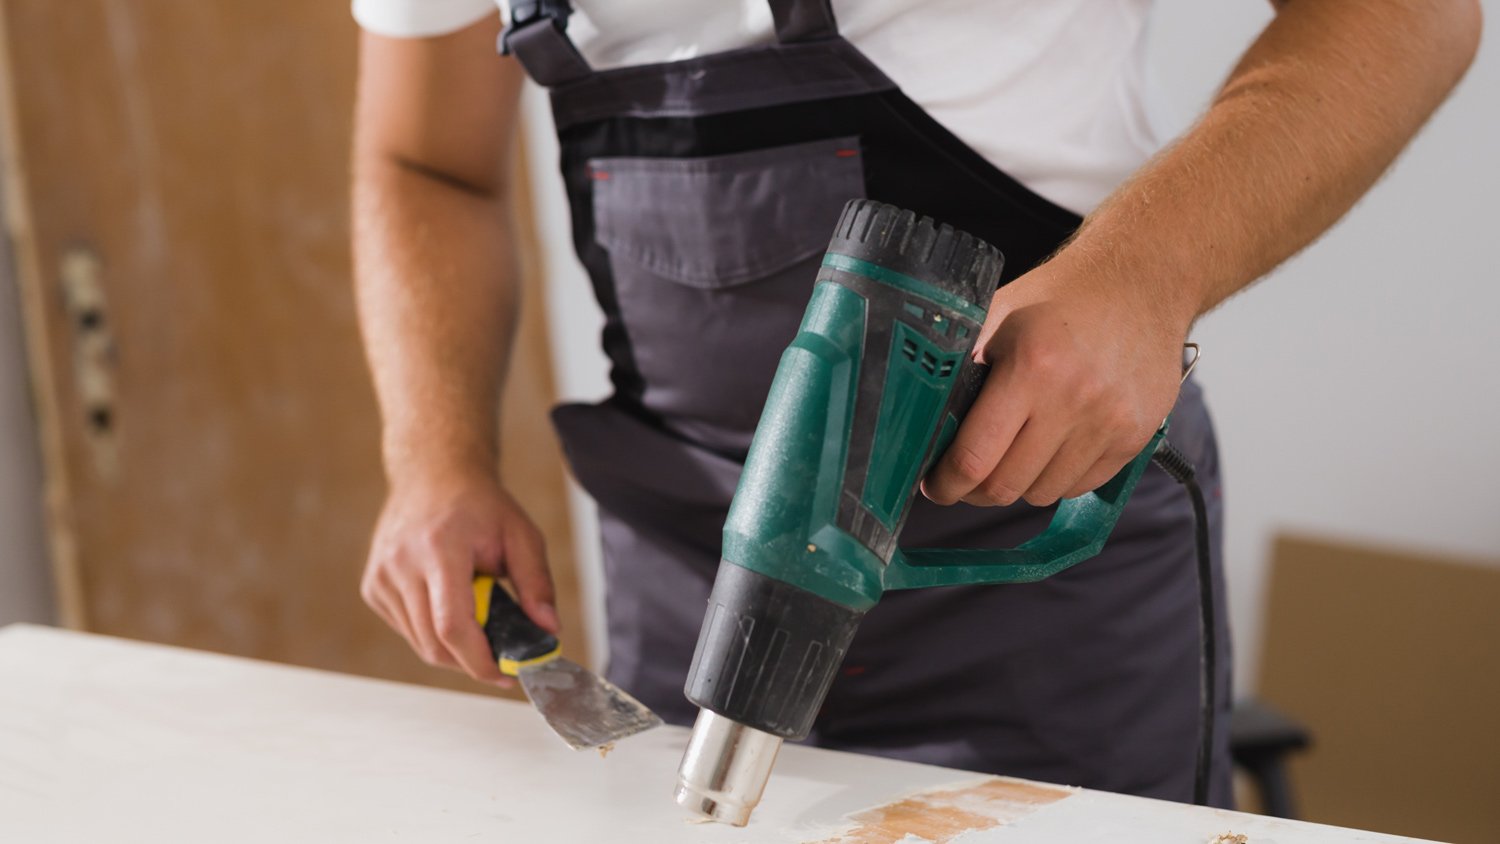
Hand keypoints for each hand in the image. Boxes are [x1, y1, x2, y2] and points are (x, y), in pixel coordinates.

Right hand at [361, 468, 555, 687]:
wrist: (432, 475)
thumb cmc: (480, 505)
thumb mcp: (522, 535)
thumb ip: (538, 584)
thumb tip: (549, 630)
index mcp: (439, 549)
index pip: (452, 625)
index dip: (479, 661)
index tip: (506, 675)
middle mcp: (401, 564)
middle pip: (434, 644)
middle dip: (471, 662)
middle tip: (502, 660)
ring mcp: (381, 577)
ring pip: (419, 643)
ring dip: (453, 649)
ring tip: (479, 621)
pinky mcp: (372, 587)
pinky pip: (406, 630)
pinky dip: (432, 633)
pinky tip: (450, 605)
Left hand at [922, 257, 1191, 506]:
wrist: (1140, 280)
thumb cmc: (1061, 296)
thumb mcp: (1000, 314)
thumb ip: (963, 362)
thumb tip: (923, 415)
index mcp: (1031, 367)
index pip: (974, 457)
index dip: (945, 483)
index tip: (934, 484)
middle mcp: (1074, 400)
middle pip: (1006, 486)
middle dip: (973, 492)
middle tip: (962, 479)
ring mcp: (1109, 423)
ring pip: (1042, 493)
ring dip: (1016, 484)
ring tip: (1007, 458)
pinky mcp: (1135, 436)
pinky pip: (1079, 485)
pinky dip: (1055, 478)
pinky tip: (1045, 450)